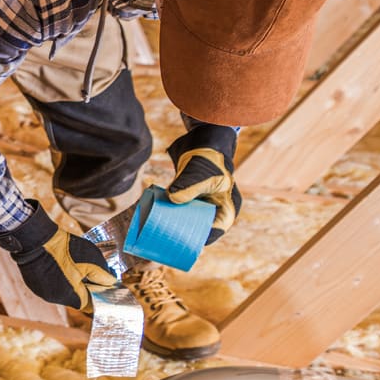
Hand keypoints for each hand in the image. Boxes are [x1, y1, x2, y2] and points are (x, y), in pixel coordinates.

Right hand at [0, 206, 117, 310]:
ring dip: (68, 282)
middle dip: (83, 287)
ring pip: (61, 291)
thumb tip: (110, 283)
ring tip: (70, 265)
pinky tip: (57, 264)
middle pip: (74, 298)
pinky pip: (48, 285)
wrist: (36, 238)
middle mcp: (54, 298)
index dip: (97, 295)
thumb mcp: (92, 261)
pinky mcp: (33, 283)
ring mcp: (41, 291)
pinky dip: (55, 278)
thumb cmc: (65, 249)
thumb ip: (103, 276)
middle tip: (86, 272)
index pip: (88, 304)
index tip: (101, 286)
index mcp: (69, 295)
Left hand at [165, 123, 241, 242]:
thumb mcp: (200, 172)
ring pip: (187, 219)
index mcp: (226, 207)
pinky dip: (169, 212)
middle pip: (199, 227)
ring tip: (155, 231)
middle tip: (163, 240)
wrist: (203, 136)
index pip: (214, 231)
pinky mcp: (189, 194)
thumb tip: (172, 199)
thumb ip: (187, 186)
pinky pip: (179, 208)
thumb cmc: (208, 155)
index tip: (180, 243)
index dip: (199, 239)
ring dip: (173, 224)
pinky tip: (153, 217)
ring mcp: (202, 201)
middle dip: (183, 234)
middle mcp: (215, 206)